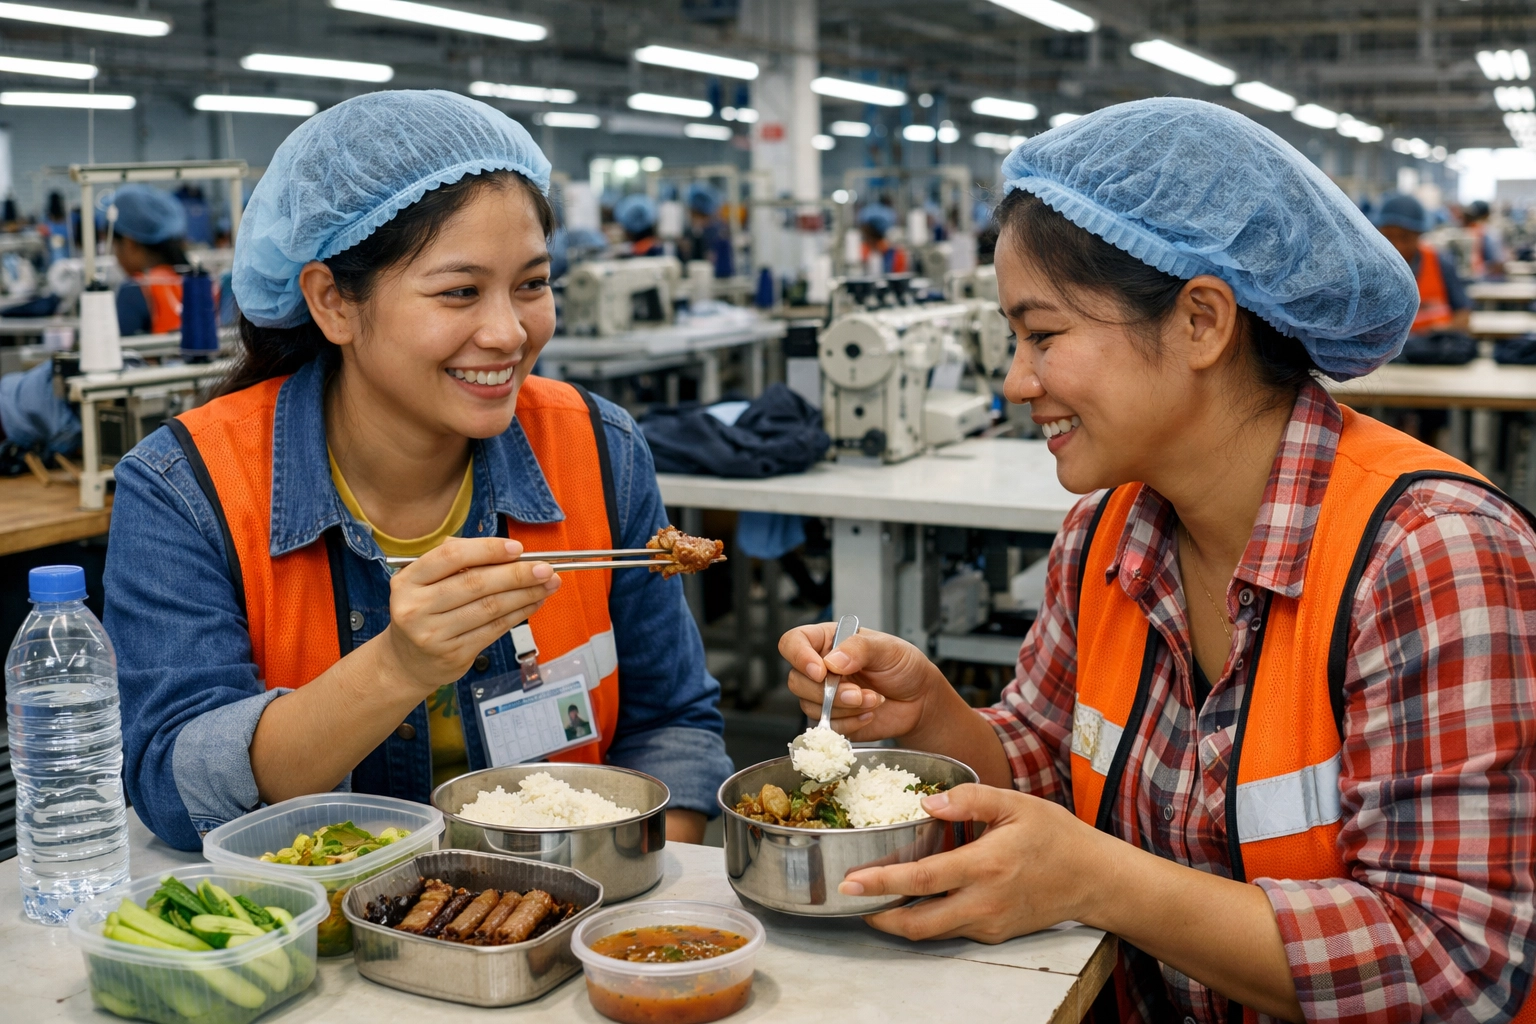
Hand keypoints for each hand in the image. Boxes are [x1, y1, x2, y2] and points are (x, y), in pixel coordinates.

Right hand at [381, 538, 559, 692]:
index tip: (517, 548)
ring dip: (525, 593)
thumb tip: (507, 551)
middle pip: (476, 583)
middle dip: (517, 573)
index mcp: (408, 581)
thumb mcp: (425, 583)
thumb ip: (458, 562)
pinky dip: (519, 614)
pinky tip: (534, 602)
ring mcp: (434, 634)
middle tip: (545, 568)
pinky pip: (495, 629)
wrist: (407, 662)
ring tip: (548, 584)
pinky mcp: (453, 654)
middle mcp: (416, 607)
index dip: (487, 549)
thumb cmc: (424, 612)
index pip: (451, 556)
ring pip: (490, 608)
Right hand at [778, 623, 948, 741]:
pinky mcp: (832, 718)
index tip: (821, 671)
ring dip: (843, 707)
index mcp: (827, 641)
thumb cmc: (904, 666)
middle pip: (797, 680)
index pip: (793, 643)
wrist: (920, 700)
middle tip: (859, 692)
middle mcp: (820, 667)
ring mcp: (823, 695)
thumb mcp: (887, 648)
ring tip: (872, 700)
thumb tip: (833, 661)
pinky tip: (868, 714)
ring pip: (809, 706)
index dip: (799, 657)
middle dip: (829, 692)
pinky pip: (826, 726)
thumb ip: (859, 648)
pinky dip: (849, 723)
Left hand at [839, 784, 1104, 942]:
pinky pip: (952, 930)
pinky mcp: (994, 933)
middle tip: (852, 897)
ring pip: (931, 932)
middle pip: (917, 923)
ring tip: (877, 896)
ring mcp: (989, 923)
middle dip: (878, 915)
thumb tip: (927, 801)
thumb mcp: (1016, 803)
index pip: (922, 879)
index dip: (881, 882)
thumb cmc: (1057, 837)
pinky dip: (927, 919)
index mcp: (986, 865)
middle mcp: (984, 902)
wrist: (1095, 879)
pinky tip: (915, 899)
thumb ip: (970, 798)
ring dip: (899, 919)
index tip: (851, 882)